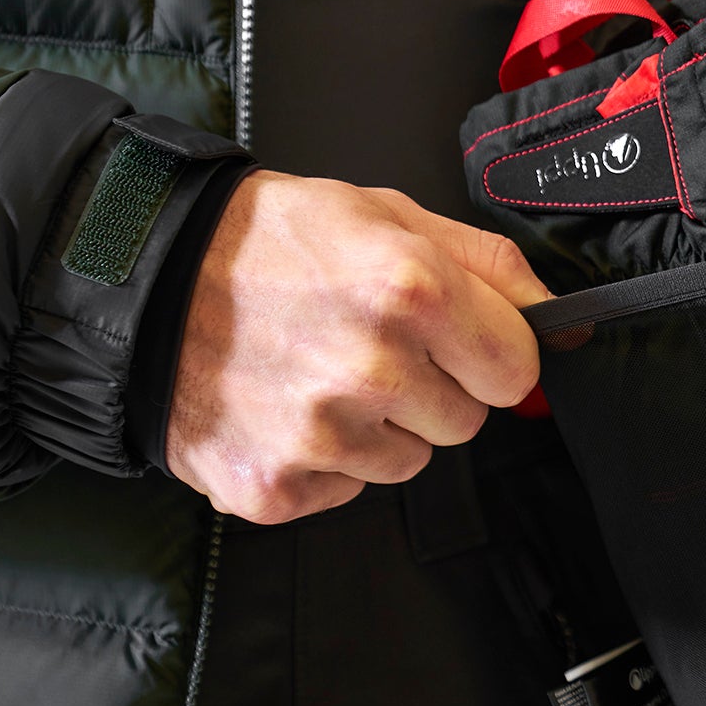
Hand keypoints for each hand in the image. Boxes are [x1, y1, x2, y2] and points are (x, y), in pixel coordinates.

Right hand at [166, 171, 550, 523]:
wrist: (142, 280)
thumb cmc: (273, 242)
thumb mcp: (390, 216)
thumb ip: (490, 268)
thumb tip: (563, 321)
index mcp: (408, 290)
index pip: (517, 368)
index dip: (490, 352)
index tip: (455, 339)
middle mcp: (369, 368)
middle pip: (468, 422)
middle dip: (433, 387)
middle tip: (369, 344)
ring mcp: (319, 435)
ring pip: (410, 461)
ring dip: (379, 426)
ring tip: (319, 370)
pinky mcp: (276, 487)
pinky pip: (347, 489)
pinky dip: (323, 459)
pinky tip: (285, 406)